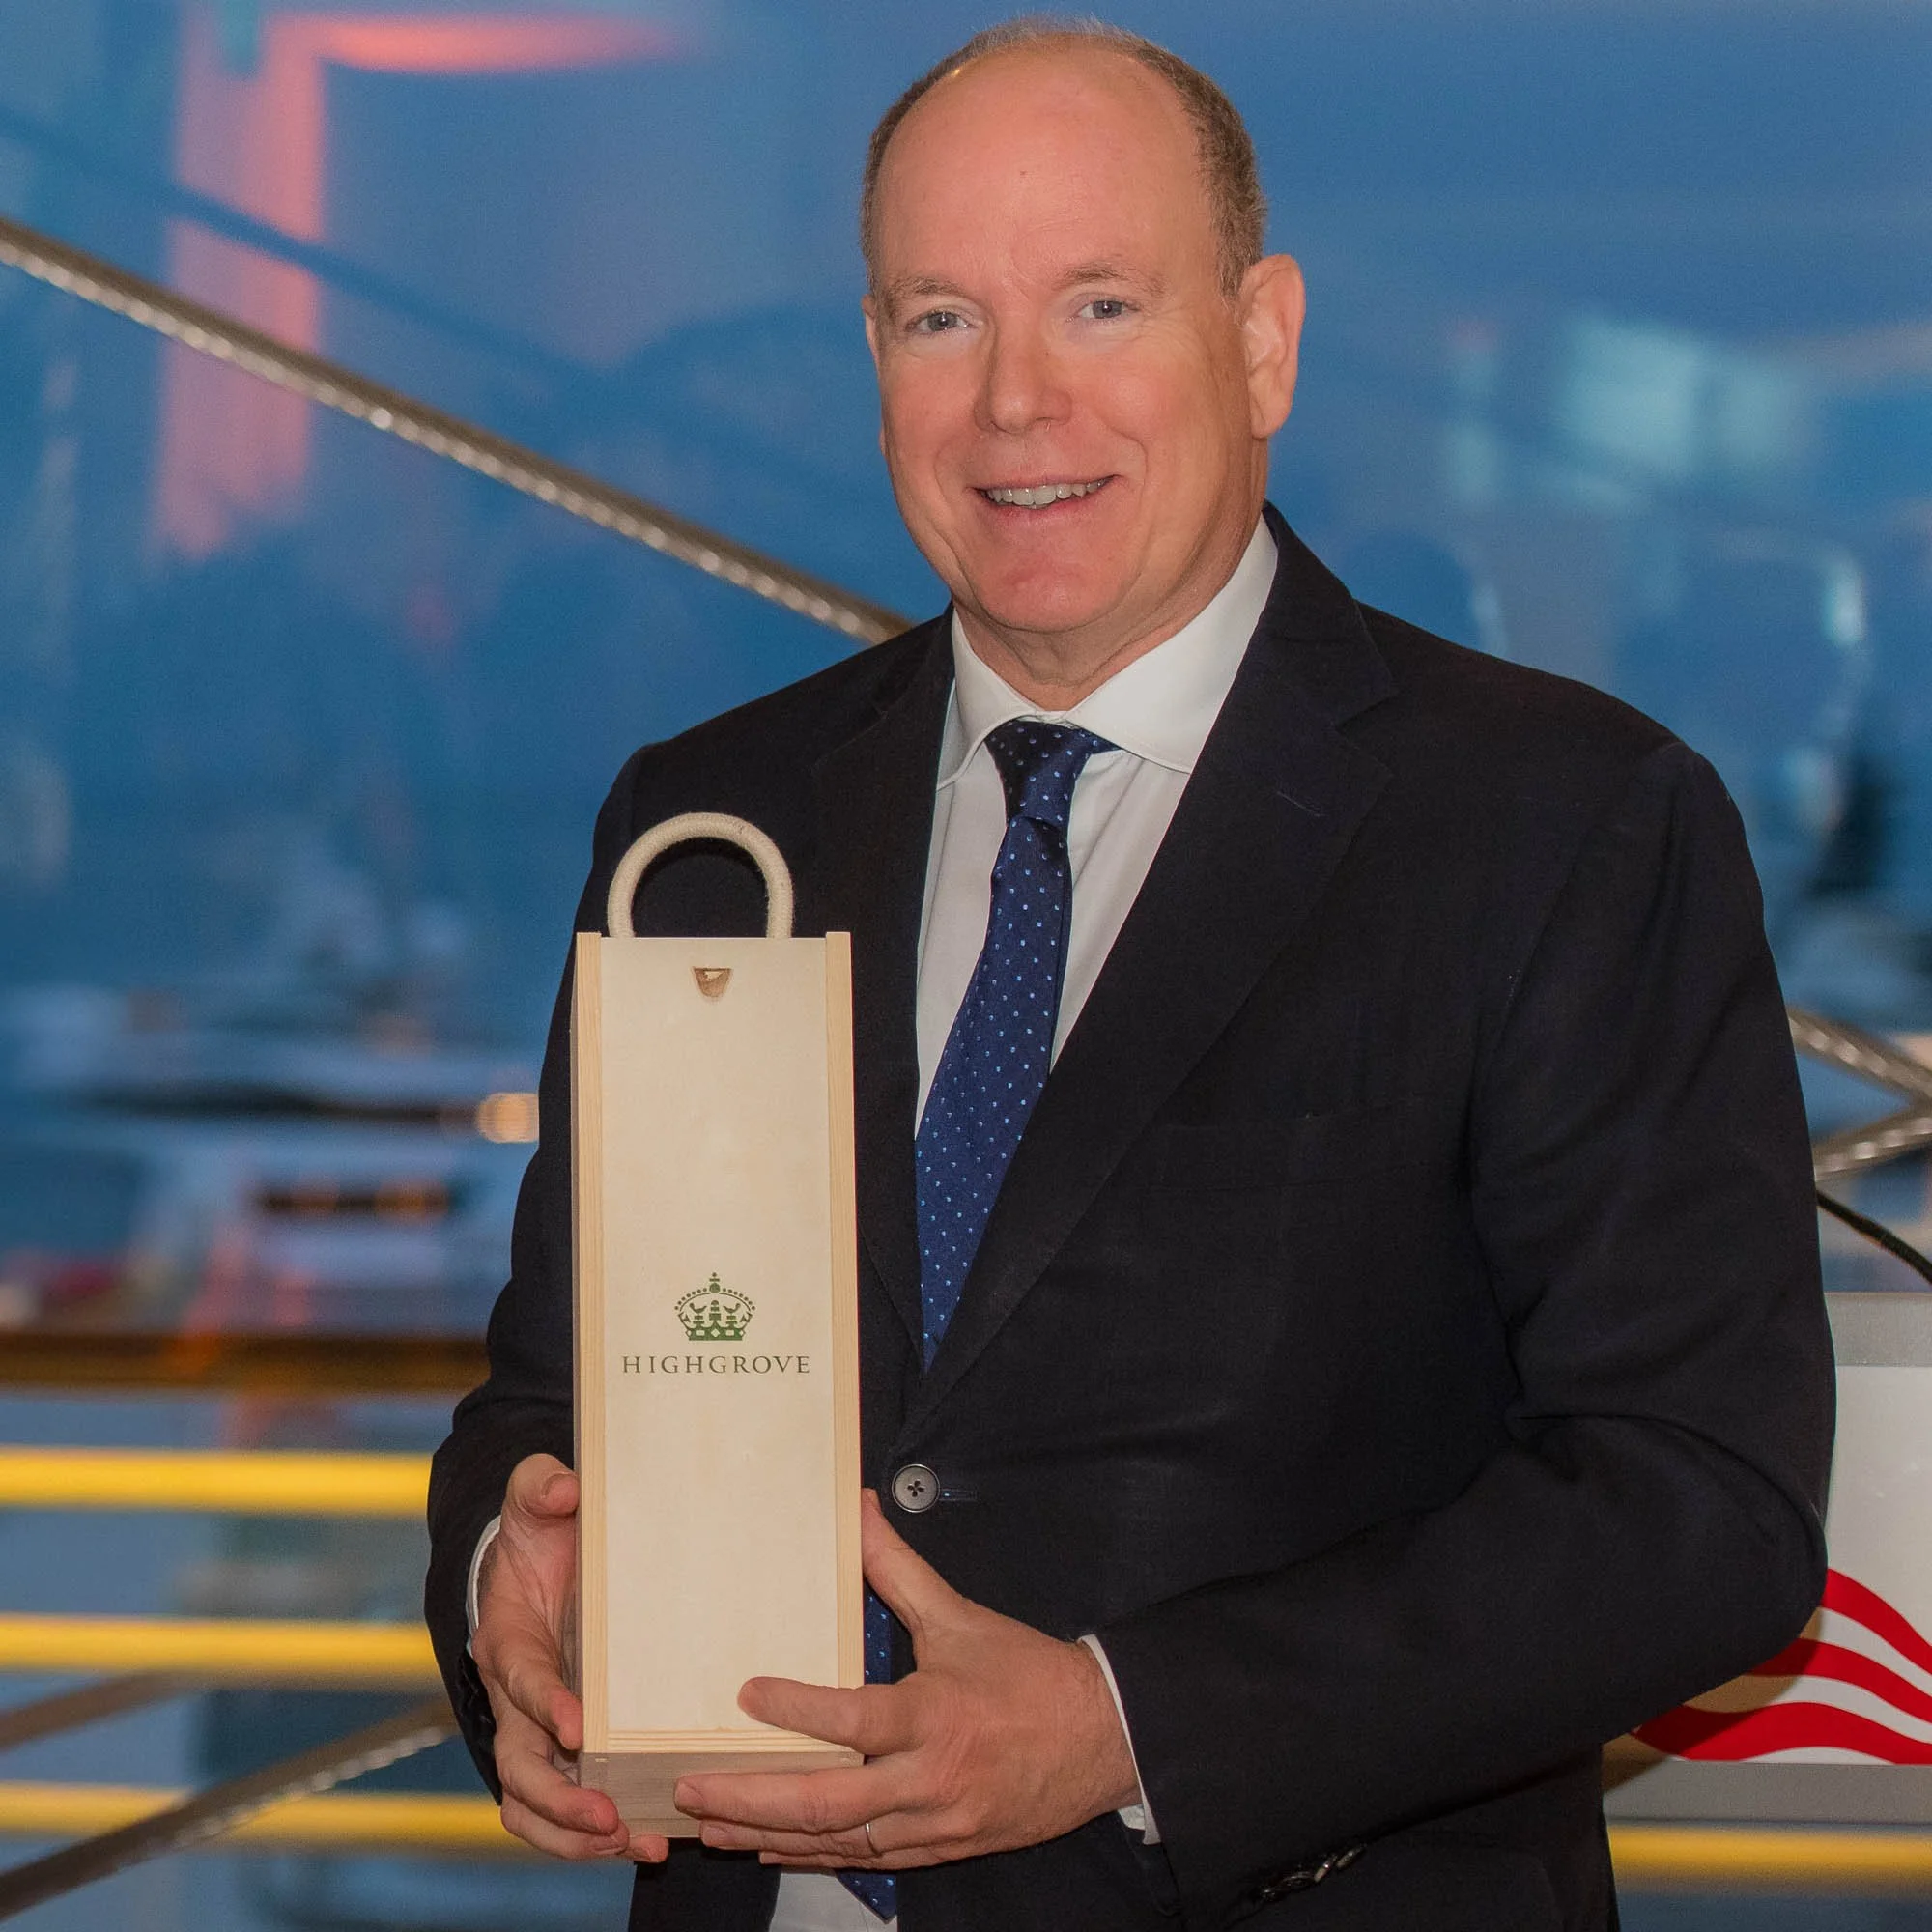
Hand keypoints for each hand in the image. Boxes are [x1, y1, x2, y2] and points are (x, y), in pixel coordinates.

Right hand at [471, 1452, 668, 1862]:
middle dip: (561, 1801)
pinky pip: (566, 1805)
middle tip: (611, 1819)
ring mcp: (537, 1726)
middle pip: (520, 1768)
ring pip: (534, 1803)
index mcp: (509, 1640)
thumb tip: (564, 1489)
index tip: (576, 1725)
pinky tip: (649, 1840)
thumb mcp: (535, 1494)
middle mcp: (516, 1696)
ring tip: (635, 1843)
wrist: (537, 1558)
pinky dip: (595, 1833)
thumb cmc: (539, 1531)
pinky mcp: (565, 1742)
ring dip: (576, 1835)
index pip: (521, 1681)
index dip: (545, 1704)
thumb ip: (540, 1484)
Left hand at [673, 1490, 1139, 1868]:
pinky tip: (772, 1846)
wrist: (1102, 1739)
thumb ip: (900, 1569)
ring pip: (838, 1841)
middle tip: (691, 1788)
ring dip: (768, 1835)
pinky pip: (867, 1860)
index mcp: (935, 1714)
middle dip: (750, 1798)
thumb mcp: (962, 1617)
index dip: (798, 1710)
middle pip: (827, 1801)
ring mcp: (935, 1823)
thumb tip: (859, 1509)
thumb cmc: (1029, 1675)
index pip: (854, 1720)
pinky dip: (815, 1855)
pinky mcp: (943, 1849)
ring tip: (708, 1825)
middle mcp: (930, 1778)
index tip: (745, 1695)